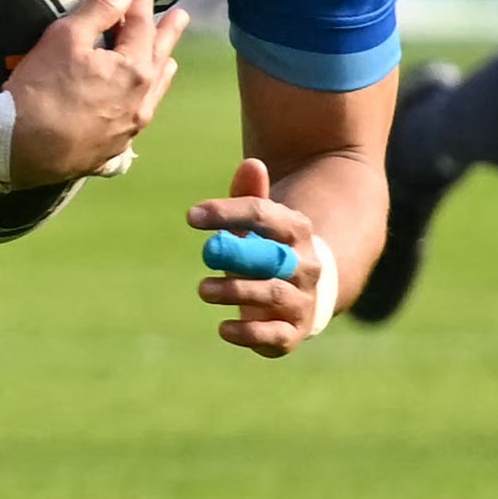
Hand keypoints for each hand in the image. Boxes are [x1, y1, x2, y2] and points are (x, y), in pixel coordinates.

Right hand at [0, 0, 177, 184]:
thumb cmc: (42, 87)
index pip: (141, 28)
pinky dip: (144, 103)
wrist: (21, 148)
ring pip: (153, 94)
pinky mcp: (112, 149)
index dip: (140, 4)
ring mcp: (129, 129)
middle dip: (168, 34)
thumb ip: (99, 10)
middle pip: (159, 60)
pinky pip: (136, 120)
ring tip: (170, 61)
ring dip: (161, 71)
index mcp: (134, 70)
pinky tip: (139, 106)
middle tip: (181, 16)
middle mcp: (140, 100)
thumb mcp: (65, 37)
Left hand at [192, 160, 327, 355]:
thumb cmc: (269, 249)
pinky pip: (276, 335)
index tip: (192, 216)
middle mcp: (305, 266)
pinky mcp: (292, 331)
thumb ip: (250, 195)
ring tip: (203, 289)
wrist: (303, 293)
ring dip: (236, 291)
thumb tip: (251, 163)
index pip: (263, 215)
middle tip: (205, 254)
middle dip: (237, 255)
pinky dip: (250, 333)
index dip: (227, 212)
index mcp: (296, 230)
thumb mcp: (261, 221)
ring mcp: (301, 300)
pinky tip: (223, 328)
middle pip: (271, 257)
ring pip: (272, 294)